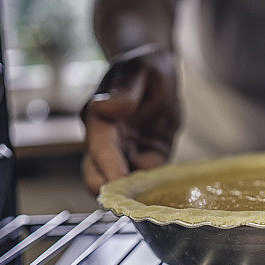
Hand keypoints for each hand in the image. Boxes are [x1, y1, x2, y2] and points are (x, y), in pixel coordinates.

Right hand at [82, 49, 179, 194]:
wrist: (157, 72)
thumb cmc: (144, 66)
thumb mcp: (139, 70)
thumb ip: (124, 90)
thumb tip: (103, 107)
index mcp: (99, 119)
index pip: (99, 148)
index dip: (109, 167)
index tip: (122, 180)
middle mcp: (106, 141)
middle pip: (96, 178)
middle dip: (113, 192)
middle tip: (138, 198)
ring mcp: (124, 154)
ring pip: (120, 187)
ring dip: (136, 193)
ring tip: (158, 191)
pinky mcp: (146, 161)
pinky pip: (148, 182)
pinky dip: (155, 187)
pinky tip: (169, 183)